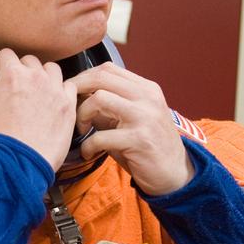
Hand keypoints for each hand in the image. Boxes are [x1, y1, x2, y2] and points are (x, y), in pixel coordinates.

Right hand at [0, 49, 77, 171]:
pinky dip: (61, 91)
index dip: (1, 65)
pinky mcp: (68, 107)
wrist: (15, 166)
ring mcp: (55, 91)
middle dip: (22, 71)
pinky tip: (53, 103)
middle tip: (18, 89)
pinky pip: (69, 87)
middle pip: (30, 61)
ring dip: (43, 77)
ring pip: (52, 70)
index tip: (1, 76)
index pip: (7, 55)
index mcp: (11, 75)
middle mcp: (36, 77)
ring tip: (38, 93)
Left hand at [73, 62, 193, 194]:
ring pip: (99, 99)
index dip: (83, 77)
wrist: (175, 173)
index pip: (108, 69)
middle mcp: (147, 97)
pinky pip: (100, 136)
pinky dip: (88, 146)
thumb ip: (110, 106)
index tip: (71, 91)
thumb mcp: (132, 119)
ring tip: (81, 130)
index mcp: (146, 89)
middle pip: (101, 78)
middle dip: (76, 89)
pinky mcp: (139, 139)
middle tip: (67, 106)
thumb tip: (78, 96)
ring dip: (81, 115)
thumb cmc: (148, 148)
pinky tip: (88, 153)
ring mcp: (145, 117)